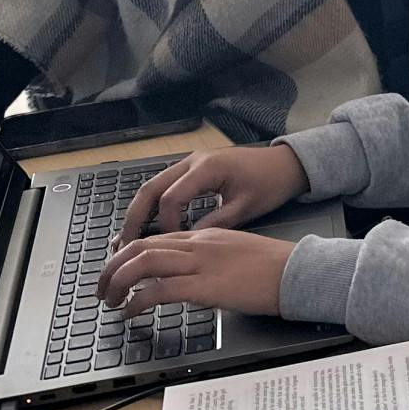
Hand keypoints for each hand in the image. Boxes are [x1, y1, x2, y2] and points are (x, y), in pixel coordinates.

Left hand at [97, 227, 292, 319]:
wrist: (299, 272)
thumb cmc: (276, 268)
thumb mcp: (239, 255)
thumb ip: (213, 261)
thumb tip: (193, 279)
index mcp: (208, 237)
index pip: (158, 238)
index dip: (130, 253)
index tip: (118, 270)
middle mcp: (200, 245)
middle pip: (142, 246)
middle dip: (114, 266)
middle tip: (103, 287)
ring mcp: (202, 264)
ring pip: (144, 262)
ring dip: (118, 282)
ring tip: (110, 301)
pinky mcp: (206, 286)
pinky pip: (159, 290)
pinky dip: (137, 301)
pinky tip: (131, 313)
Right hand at [113, 145, 308, 248]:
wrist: (286, 163)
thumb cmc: (270, 183)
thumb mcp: (247, 207)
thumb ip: (216, 223)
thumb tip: (187, 243)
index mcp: (207, 168)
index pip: (171, 198)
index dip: (164, 225)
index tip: (166, 247)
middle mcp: (192, 162)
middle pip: (150, 189)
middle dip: (134, 219)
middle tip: (121, 247)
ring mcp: (190, 163)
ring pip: (152, 187)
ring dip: (138, 213)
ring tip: (125, 240)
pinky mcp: (192, 169)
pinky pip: (164, 187)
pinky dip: (151, 207)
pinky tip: (146, 227)